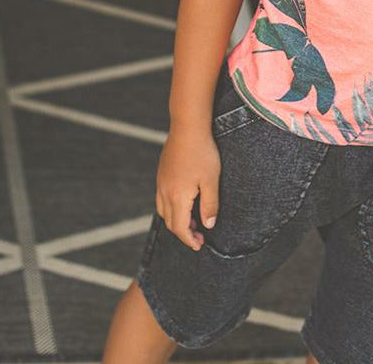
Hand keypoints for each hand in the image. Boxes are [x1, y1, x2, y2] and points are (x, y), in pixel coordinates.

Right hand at [155, 123, 220, 251]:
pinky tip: (184, 201)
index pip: (180, 228)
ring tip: (193, 220)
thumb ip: (210, 205)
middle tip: (200, 235)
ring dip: (176, 220)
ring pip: (163, 211)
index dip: (189, 240)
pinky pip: (161, 198)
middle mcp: (164, 191)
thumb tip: (208, 225)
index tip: (199, 245)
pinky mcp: (161, 173)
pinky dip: (171, 207)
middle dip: (184, 232)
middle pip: (170, 222)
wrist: (187, 127)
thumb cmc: (202, 152)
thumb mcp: (211, 180)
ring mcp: (161, 182)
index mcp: (177, 196)